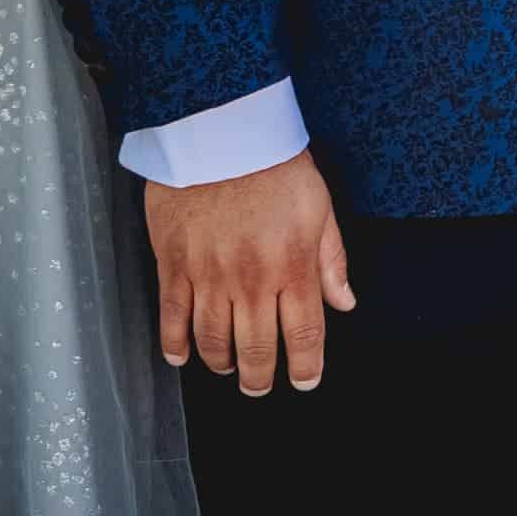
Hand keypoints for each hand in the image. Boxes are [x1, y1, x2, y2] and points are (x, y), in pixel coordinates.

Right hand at [150, 150, 354, 395]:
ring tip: (228, 369)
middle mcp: (251, 279)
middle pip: (255, 350)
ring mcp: (209, 275)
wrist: (220, 129)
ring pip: (213, 341)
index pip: (303, 336)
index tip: (304, 381)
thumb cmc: (275, 163)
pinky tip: (183, 356)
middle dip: (260, 378)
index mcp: (293, 266)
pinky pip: (171, 318)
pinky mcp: (173, 264)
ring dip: (222, 364)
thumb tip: (344, 303)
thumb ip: (332, 260)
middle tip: (260, 386)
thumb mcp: (319, 207)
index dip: (305, 368)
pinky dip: (176, 345)